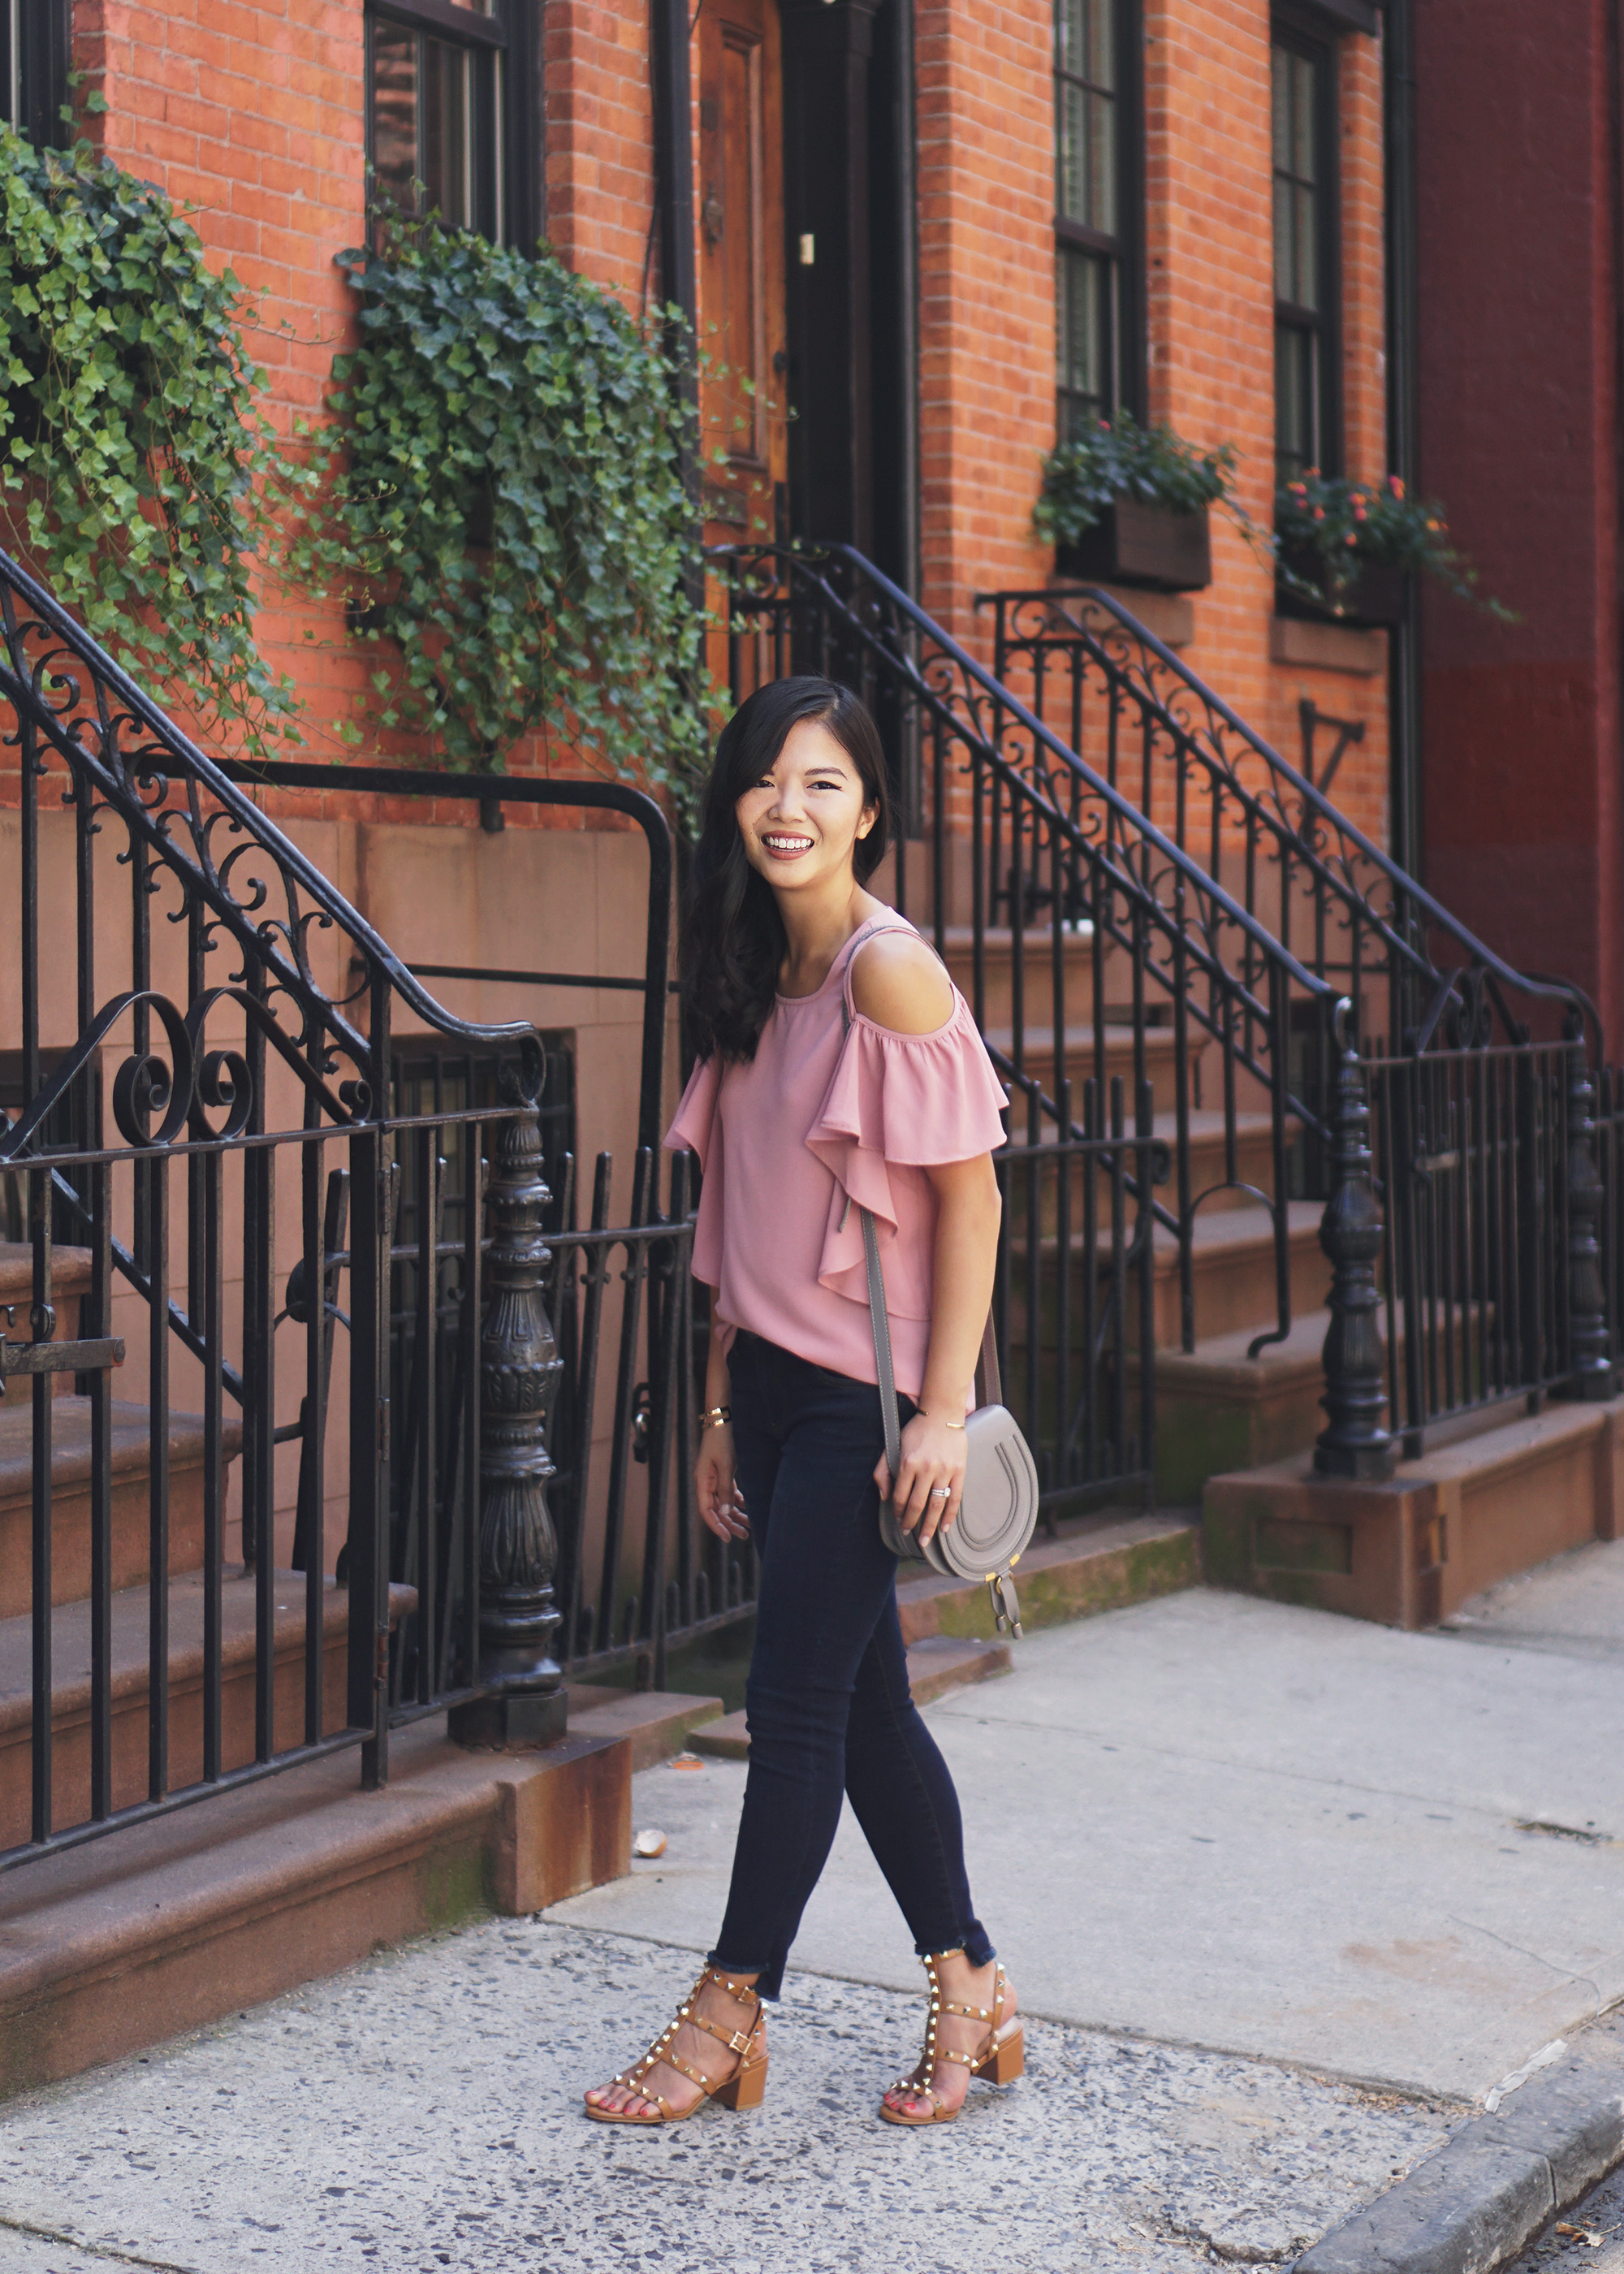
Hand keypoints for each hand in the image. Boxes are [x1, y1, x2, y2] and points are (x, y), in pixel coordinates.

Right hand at [696, 1425, 748, 1541]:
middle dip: (729, 1524)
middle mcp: (705, 1484)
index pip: (706, 1511)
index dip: (716, 1526)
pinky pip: (728, 1494)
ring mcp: (713, 1480)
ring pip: (723, 1503)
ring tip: (748, 1527)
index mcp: (702, 1483)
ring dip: (734, 1515)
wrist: (721, 1422)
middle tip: (743, 1536)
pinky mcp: (721, 1475)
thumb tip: (725, 1513)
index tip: (728, 1538)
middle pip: (716, 1510)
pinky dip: (736, 1502)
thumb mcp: (726, 1467)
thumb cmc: (721, 1442)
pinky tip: (747, 1509)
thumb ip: (726, 1490)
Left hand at [873, 1409, 965, 1546]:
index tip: (898, 1519)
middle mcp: (926, 1469)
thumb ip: (884, 1470)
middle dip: (911, 1522)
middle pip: (917, 1504)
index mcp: (908, 1463)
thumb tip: (884, 1496)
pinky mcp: (959, 1471)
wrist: (942, 1414)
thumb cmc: (917, 1430)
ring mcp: (944, 1471)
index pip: (901, 1496)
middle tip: (907, 1533)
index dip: (898, 1511)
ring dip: (929, 1526)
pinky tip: (945, 1528)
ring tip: (924, 1539)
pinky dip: (950, 1515)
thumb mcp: (894, 1445)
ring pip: (936, 1505)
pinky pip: (955, 1499)